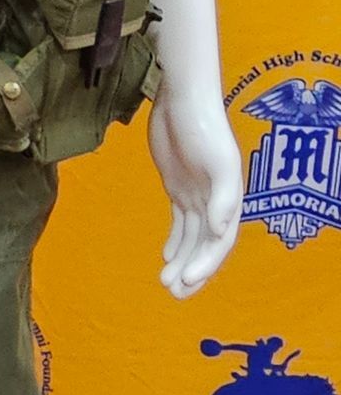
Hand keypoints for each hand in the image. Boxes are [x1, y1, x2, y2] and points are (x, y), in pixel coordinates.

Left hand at [147, 82, 242, 298]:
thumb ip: (223, 196)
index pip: (219, 242)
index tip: (187, 282)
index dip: (206, 265)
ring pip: (191, 238)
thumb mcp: (218, 162)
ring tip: (165, 283)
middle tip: (174, 293)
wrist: (182, 101)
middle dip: (193, 271)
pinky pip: (180, 222)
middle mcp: (215, 202)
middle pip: (206, 246)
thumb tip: (221, 231)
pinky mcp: (179, 187)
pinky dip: (175, 241)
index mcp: (228, 200)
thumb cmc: (203, 129)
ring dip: (182, 261)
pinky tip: (166, 258)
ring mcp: (197, 195)